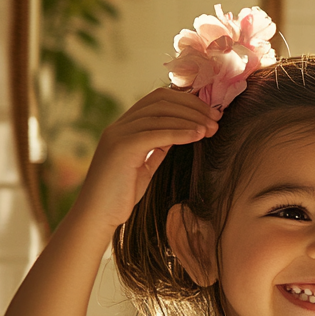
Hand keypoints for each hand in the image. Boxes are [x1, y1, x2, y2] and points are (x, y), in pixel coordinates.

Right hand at [72, 88, 218, 230]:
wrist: (97, 215)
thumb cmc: (121, 194)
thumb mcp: (144, 165)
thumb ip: (157, 147)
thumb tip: (180, 133)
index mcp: (125, 126)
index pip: (158, 99)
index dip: (187, 102)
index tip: (211, 113)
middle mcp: (119, 125)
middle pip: (161, 102)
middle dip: (193, 108)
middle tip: (217, 119)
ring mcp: (118, 135)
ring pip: (160, 115)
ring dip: (191, 119)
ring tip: (213, 128)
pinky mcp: (121, 148)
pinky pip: (156, 134)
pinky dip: (180, 132)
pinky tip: (198, 135)